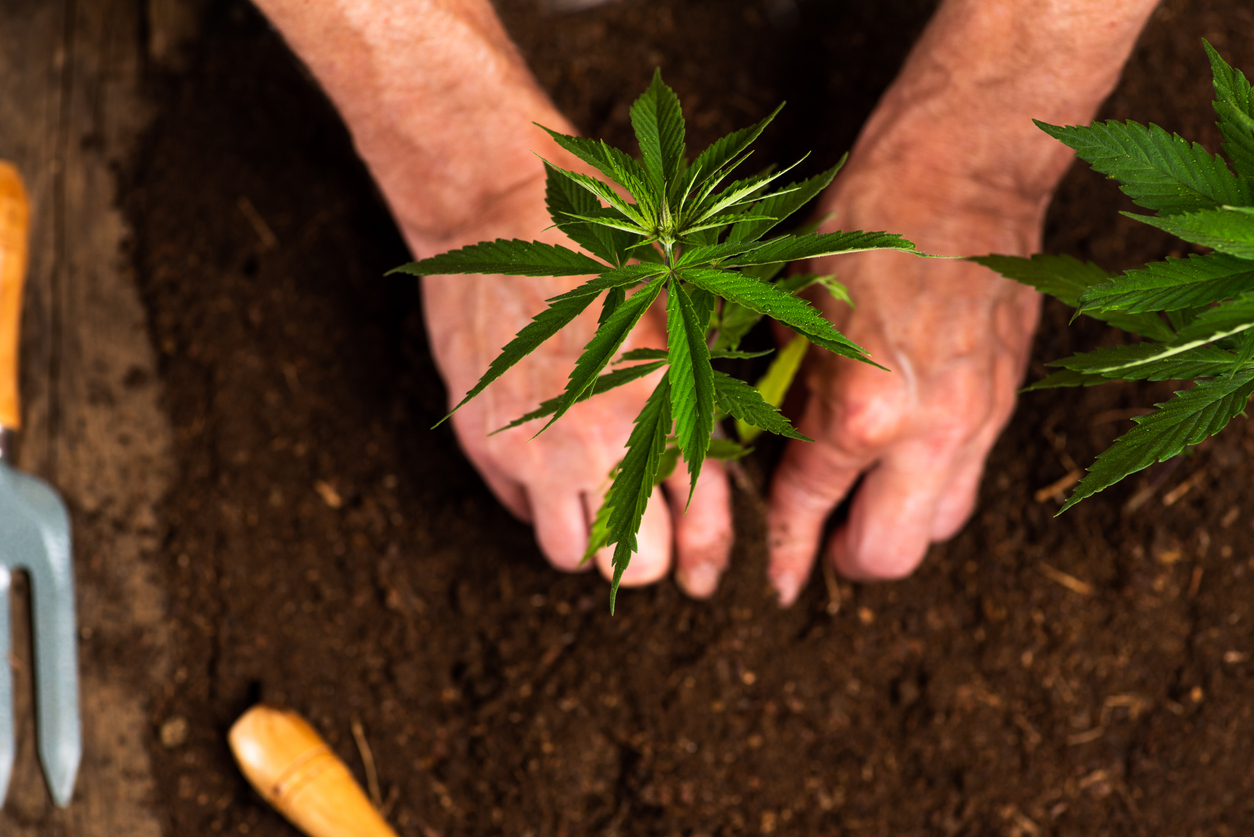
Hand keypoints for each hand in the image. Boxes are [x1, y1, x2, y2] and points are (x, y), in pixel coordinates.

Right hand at [421, 175, 732, 595]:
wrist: (497, 206)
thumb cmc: (601, 241)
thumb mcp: (675, 309)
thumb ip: (697, 396)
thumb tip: (706, 467)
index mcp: (659, 405)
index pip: (697, 522)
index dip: (706, 557)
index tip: (703, 571)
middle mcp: (596, 440)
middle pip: (634, 562)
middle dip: (649, 552)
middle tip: (649, 524)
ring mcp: (531, 446)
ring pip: (568, 554)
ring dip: (589, 535)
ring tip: (594, 494)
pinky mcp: (482, 438)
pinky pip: (517, 511)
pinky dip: (538, 501)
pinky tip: (548, 458)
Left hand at [766, 163, 1042, 604]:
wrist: (961, 173)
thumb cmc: (862, 228)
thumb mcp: (792, 316)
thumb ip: (789, 401)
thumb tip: (776, 457)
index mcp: (858, 410)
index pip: (809, 509)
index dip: (787, 551)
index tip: (781, 581)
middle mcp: (926, 433)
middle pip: (891, 556)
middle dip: (848, 558)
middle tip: (825, 539)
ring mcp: (976, 420)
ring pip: (941, 525)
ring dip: (898, 522)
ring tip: (865, 492)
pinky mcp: (1005, 400)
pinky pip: (968, 474)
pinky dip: (931, 481)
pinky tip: (904, 449)